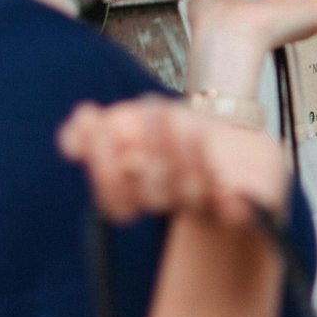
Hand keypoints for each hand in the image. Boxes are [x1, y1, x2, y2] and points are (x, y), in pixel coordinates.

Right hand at [58, 96, 287, 225]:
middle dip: (149, 150)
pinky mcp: (246, 207)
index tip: (98, 128)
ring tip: (175, 114)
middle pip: (151, 195)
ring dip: (180, 152)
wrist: (241, 139)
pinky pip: (233, 205)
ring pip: (188, 191)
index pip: (114, 201)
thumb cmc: (179, 133)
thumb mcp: (133, 122)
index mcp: (141, 194)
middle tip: (152, 109)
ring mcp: (209, 206)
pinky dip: (222, 187)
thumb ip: (97, 130)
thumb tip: (71, 140)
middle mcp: (172, 204)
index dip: (103, 171)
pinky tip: (212, 156)